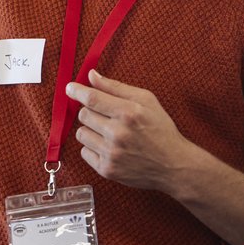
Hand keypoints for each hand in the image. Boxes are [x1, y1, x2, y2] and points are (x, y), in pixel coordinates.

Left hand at [67, 69, 194, 192]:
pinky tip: (109, 148)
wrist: (173, 165)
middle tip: (106, 116)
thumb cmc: (160, 129)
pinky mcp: (107, 170)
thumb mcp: (146, 101)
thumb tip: (91, 75)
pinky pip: (84, 152)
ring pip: (81, 134)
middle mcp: (118, 133)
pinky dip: (92, 148)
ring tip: (109, 133)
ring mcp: (111, 154)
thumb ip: (116, 87)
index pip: (92, 98)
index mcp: (128, 113)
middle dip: (90, 112)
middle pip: (83, 115)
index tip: (69, 88)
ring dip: (91, 131)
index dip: (76, 91)